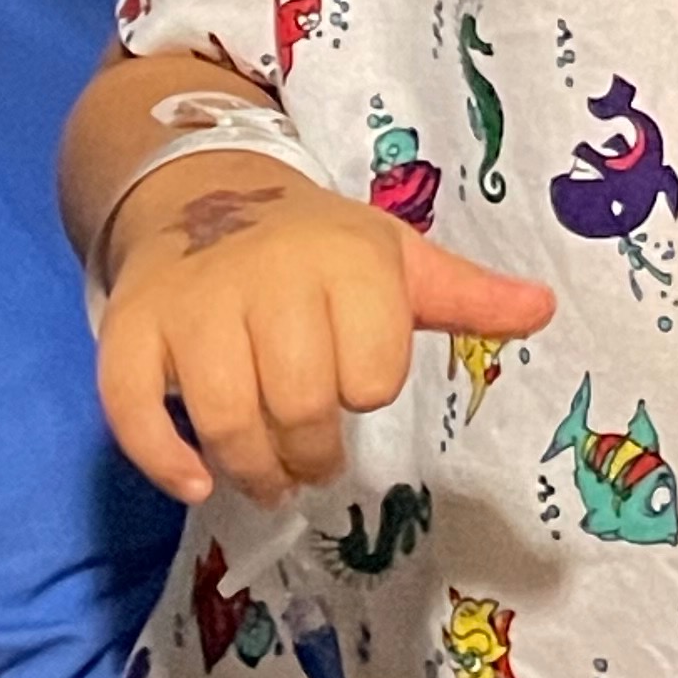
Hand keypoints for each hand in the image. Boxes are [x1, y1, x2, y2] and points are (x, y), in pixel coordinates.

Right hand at [97, 155, 554, 505]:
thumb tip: (546, 309)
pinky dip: (165, 460)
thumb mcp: (395, 259)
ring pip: (224, 417)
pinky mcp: (131, 330)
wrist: (206, 194)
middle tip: (314, 464)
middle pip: (297, 402)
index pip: (372, 368)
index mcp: (347, 259)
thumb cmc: (318, 246)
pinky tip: (198, 484)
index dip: (369, 387)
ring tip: (270, 480)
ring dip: (251, 469)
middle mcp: (269, 277)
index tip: (361, 385)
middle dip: (312, 452)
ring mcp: (194, 305)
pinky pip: (136, 410)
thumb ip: (466, 295)